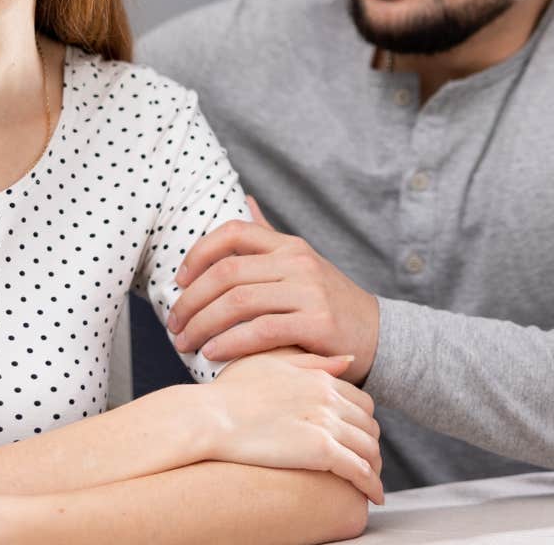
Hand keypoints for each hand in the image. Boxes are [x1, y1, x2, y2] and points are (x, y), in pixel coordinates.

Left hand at [170, 199, 380, 382]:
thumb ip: (269, 236)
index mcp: (289, 246)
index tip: (179, 280)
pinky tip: (212, 354)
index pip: (233, 232)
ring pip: (239, 302)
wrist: (379, 336)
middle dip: (191, 300)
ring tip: (185, 343)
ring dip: (203, 324)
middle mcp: (298, 262)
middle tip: (174, 325)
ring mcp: (309, 291)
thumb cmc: (329, 303)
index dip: (198, 253)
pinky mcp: (317, 323)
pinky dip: (230, 342)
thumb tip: (244, 199)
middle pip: (227, 272)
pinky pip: (261, 330)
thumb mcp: (301, 264)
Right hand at [203, 350, 383, 502]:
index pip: (361, 402)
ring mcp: (327, 424)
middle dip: (372, 445)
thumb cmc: (231, 393)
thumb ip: (313, 362)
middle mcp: (329, 399)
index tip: (359, 437)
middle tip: (369, 463)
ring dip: (375, 468)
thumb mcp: (274, 365)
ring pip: (369, 449)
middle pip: (369, 426)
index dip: (364, 423)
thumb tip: (348, 359)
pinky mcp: (321, 451)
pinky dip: (371, 485)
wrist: (211, 417)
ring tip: (371, 483)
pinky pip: (359, 471)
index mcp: (320, 379)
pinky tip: (374, 497)